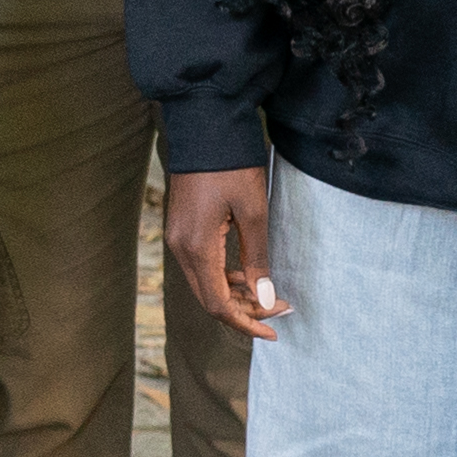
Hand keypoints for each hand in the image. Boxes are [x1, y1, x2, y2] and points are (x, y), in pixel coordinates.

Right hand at [166, 165, 280, 340]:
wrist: (204, 128)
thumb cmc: (231, 167)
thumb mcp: (253, 212)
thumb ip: (257, 258)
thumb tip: (264, 297)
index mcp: (197, 248)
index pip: (218, 304)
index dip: (246, 322)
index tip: (274, 329)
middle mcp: (181, 248)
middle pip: (209, 298)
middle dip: (244, 311)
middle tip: (278, 310)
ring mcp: (178, 237)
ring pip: (204, 283)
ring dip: (235, 295)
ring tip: (267, 293)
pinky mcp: (182, 228)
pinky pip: (201, 266)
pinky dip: (224, 277)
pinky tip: (247, 273)